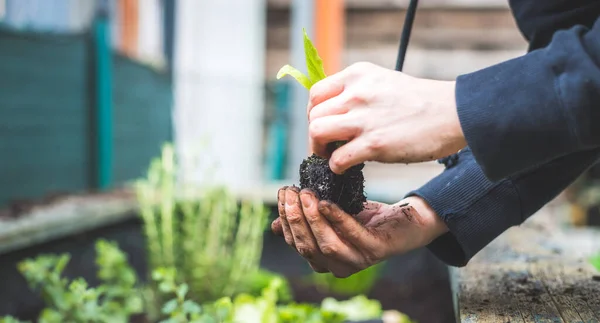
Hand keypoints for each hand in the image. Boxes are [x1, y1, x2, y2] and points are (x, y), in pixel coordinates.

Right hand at [271, 186, 447, 276]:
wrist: (405, 220)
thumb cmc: (366, 218)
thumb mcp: (332, 216)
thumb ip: (307, 220)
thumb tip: (273, 225)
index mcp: (323, 260)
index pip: (295, 243)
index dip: (286, 219)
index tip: (283, 194)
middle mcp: (337, 266)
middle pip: (307, 246)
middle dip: (296, 218)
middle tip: (292, 191)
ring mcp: (357, 261)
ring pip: (326, 245)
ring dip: (312, 219)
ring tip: (307, 194)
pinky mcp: (375, 251)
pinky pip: (352, 236)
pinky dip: (337, 219)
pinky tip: (327, 202)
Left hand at [306, 62, 466, 173]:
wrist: (454, 113)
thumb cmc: (421, 101)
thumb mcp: (384, 81)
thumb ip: (358, 91)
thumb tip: (334, 112)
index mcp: (358, 74)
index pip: (316, 94)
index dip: (314, 113)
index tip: (324, 125)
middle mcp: (357, 93)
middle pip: (314, 115)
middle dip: (316, 135)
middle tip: (327, 146)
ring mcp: (365, 118)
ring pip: (317, 132)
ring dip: (319, 149)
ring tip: (332, 156)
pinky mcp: (375, 143)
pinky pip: (337, 158)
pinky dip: (336, 166)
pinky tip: (346, 167)